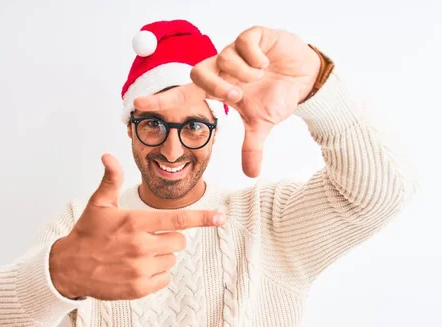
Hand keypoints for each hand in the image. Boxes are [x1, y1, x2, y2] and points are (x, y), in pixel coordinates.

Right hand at [49, 154, 226, 300]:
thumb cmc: (86, 234)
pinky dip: (156, 275)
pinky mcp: (138, 288)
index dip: (202, 218)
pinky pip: (164, 279)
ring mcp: (140, 269)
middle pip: (179, 241)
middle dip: (170, 238)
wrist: (68, 268)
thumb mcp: (98, 204)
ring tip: (137, 254)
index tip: (220, 218)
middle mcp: (141, 246)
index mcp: (135, 222)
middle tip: (148, 238)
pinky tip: (137, 269)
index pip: (178, 219)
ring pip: (171, 260)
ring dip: (160, 256)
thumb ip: (110, 180)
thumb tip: (108, 156)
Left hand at [134, 26, 320, 177]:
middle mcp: (222, 68)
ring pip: (224, 57)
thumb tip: (251, 175)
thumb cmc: (276, 96)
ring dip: (243, 73)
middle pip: (198, 72)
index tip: (138, 103)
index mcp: (218, 87)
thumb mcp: (262, 124)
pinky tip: (266, 63)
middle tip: (238, 97)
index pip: (184, 93)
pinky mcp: (254, 36)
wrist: (303, 77)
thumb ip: (252, 146)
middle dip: (217, 87)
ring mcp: (236, 50)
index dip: (162, 99)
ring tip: (260, 77)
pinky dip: (256, 56)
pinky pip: (245, 41)